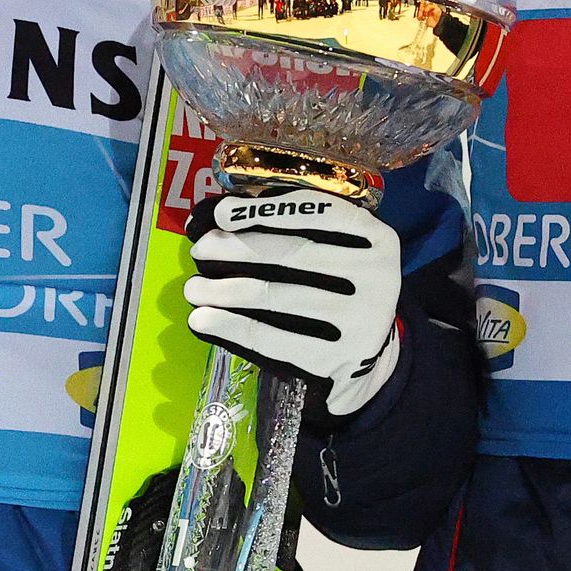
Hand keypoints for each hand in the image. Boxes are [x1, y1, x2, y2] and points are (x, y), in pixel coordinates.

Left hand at [183, 188, 401, 416]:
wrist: (371, 360)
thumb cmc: (340, 291)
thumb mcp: (340, 253)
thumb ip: (297, 231)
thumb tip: (221, 217)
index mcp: (377, 239)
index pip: (320, 212)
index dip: (267, 209)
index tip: (223, 213)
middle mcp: (375, 276)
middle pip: (294, 253)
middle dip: (238, 249)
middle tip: (201, 250)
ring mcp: (359, 319)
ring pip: (277, 296)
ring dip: (225, 290)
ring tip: (193, 288)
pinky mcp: (338, 357)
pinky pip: (274, 338)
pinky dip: (232, 327)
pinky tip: (204, 320)